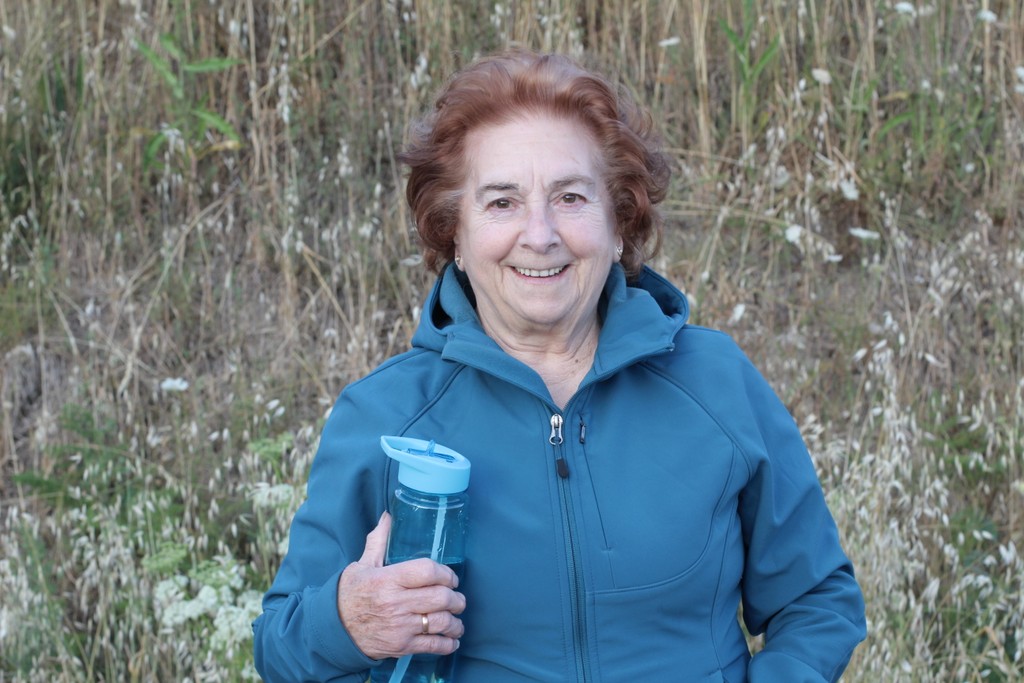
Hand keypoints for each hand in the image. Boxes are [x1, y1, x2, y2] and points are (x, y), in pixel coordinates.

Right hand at [337, 512, 465, 659]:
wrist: (333, 629)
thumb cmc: (350, 594)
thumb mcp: (362, 565)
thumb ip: (379, 541)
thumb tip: (389, 516)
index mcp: (388, 579)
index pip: (428, 572)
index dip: (446, 574)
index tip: (451, 578)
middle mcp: (396, 603)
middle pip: (440, 598)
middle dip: (456, 599)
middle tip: (458, 599)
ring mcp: (400, 626)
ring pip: (440, 622)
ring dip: (456, 622)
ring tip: (457, 621)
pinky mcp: (401, 646)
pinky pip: (432, 646)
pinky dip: (447, 644)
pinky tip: (451, 640)